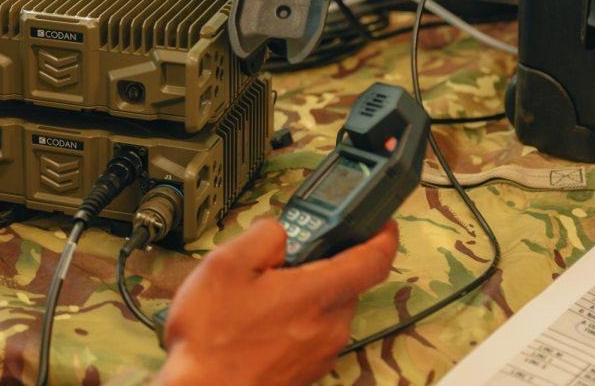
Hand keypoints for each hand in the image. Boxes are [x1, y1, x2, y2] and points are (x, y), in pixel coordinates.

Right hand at [158, 219, 398, 385]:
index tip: (381, 224)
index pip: (374, 260)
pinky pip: (312, 333)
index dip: (383, 236)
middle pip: (344, 283)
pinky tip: (258, 323)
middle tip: (282, 259)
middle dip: (321, 265)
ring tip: (259, 295)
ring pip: (326, 309)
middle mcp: (330, 326)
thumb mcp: (225, 265)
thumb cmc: (212, 335)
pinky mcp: (308, 371)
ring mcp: (321, 353)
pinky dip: (295, 320)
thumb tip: (282, 232)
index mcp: (317, 294)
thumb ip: (263, 236)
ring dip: (304, 295)